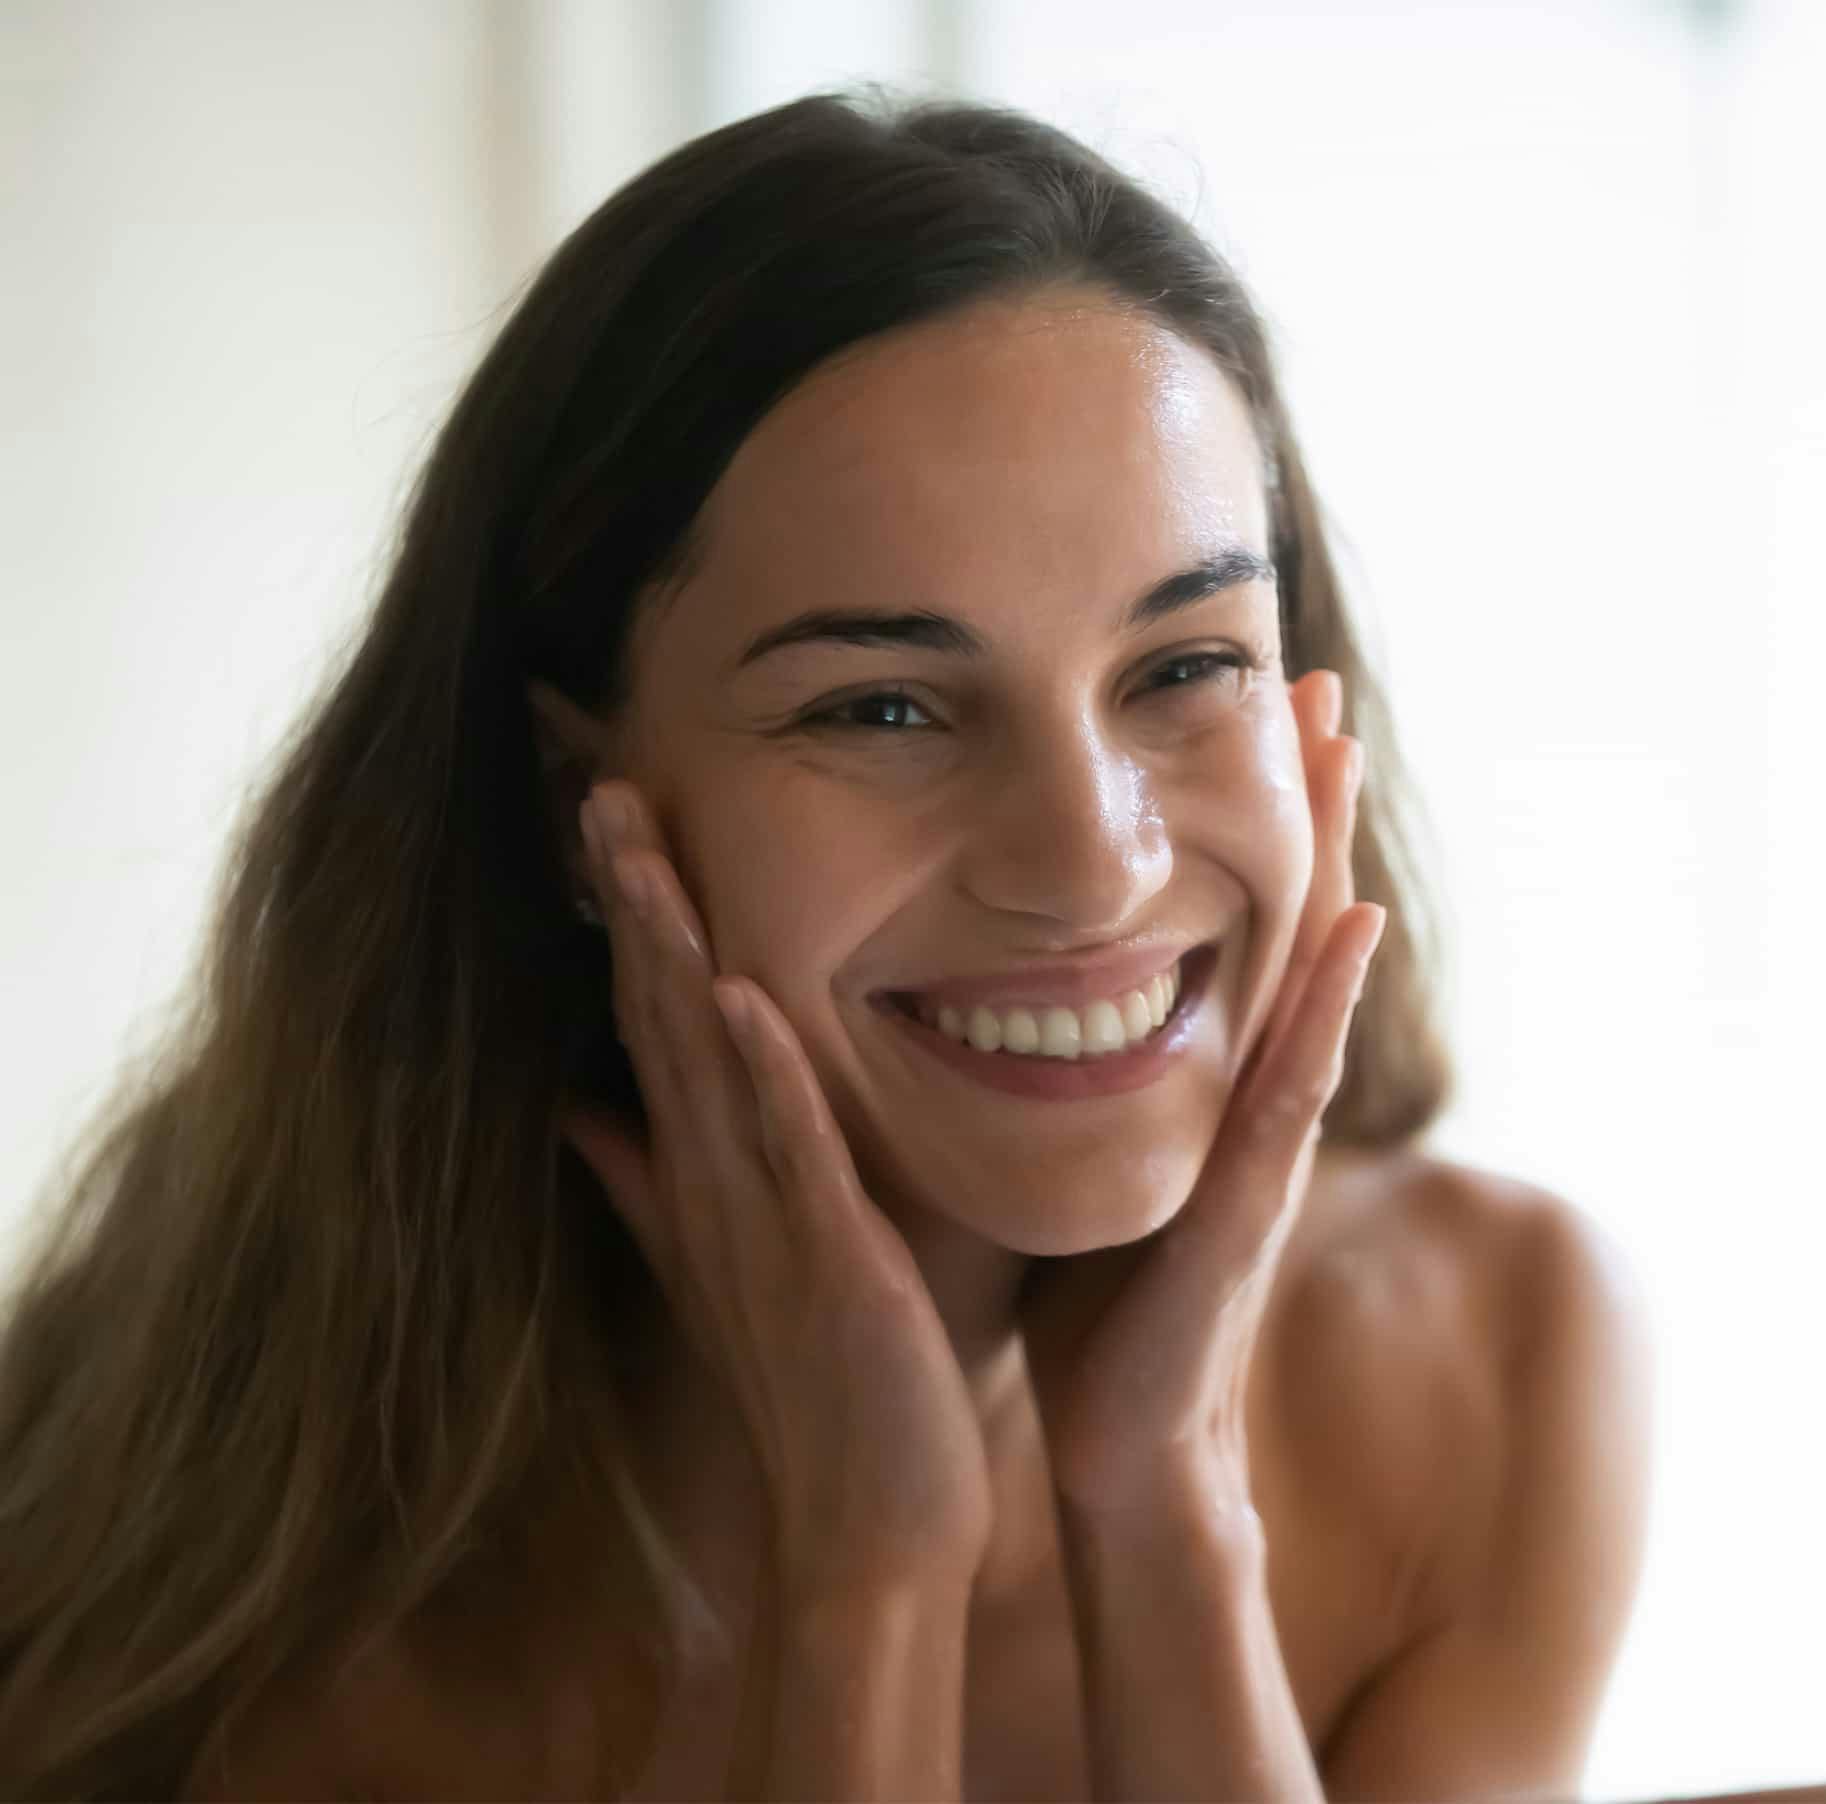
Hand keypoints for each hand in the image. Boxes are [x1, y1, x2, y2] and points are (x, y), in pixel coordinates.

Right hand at [558, 782, 993, 1593]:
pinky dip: (764, 1073)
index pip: (657, 1023)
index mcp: (705, 1173)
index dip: (633, 921)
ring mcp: (760, 1217)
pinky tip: (745, 992)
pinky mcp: (824, 1258)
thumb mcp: (724, 1262)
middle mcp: (715, 1181)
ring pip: (705, 1062)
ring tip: (638, 847)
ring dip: (674, 952)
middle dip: (633, 904)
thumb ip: (652, 1180)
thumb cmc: (816, 1379)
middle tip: (603, 789)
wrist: (867, 1515)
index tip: (613, 820)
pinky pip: (789, 1151)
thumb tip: (576, 1107)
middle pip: (662, 1018)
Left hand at [1018, 669, 1385, 1515]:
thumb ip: (1044, 1087)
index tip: (1226, 706)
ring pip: (1298, 976)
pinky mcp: (1244, 1207)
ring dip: (1325, 861)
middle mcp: (1233, 1092)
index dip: (1230, 822)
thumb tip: (974, 999)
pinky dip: (1328, 1008)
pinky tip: (1357, 925)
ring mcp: (1252, 1143)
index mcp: (1183, 1080)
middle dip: (1293, 802)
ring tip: (1342, 749)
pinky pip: (1292, 1094)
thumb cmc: (1087, 1308)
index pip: (1212, 926)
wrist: (1112, 1444)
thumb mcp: (1060, 1166)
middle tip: (1312, 677)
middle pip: (1271, 921)